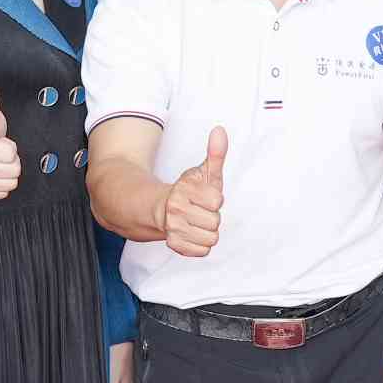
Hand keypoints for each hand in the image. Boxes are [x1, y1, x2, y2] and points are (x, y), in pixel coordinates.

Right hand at [160, 127, 228, 256]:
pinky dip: (200, 244)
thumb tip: (220, 131)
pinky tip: (192, 233)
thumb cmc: (189, 191)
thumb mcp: (204, 172)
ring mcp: (174, 228)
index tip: (205, 196)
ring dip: (207, 231)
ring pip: (211, 238)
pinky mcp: (174, 244)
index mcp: (184, 190)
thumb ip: (215, 153)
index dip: (214, 199)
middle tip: (200, 211)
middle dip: (211, 216)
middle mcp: (176, 209)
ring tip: (197, 222)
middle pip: (215, 222)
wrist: (162, 209)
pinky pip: (202, 251)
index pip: (217, 200)